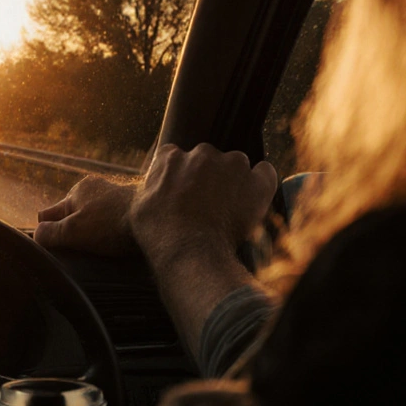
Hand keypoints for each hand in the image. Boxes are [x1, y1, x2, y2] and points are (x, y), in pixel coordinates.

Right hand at [33, 175, 141, 254]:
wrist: (157, 216)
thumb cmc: (112, 223)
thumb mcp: (73, 231)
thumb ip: (50, 233)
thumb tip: (36, 235)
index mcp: (77, 191)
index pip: (49, 213)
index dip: (47, 230)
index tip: (51, 245)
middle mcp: (96, 188)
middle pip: (72, 213)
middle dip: (71, 229)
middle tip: (74, 249)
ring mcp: (115, 195)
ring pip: (93, 215)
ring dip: (93, 229)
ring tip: (97, 246)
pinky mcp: (132, 205)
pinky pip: (112, 218)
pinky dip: (110, 228)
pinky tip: (114, 241)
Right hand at [127, 144, 276, 354]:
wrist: (187, 251)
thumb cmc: (159, 234)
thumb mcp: (140, 207)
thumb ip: (151, 186)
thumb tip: (159, 183)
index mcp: (171, 158)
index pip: (178, 158)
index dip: (184, 177)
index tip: (187, 195)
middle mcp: (201, 154)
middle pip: (208, 159)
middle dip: (209, 178)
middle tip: (208, 206)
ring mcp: (232, 165)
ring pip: (237, 165)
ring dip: (234, 181)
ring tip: (229, 210)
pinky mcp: (256, 180)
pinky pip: (265, 172)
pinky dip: (261, 184)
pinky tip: (252, 203)